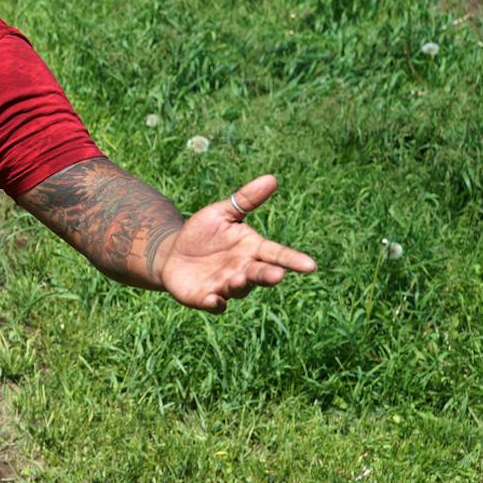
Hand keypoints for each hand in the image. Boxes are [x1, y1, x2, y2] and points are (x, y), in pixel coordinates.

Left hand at [156, 174, 317, 312]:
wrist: (172, 252)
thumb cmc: (203, 233)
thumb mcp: (222, 212)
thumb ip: (245, 199)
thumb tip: (272, 178)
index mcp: (253, 249)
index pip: (277, 255)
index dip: (293, 260)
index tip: (310, 266)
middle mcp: (244, 270)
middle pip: (261, 275)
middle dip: (269, 276)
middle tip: (277, 275)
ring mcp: (226, 286)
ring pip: (239, 289)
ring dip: (240, 285)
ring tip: (238, 279)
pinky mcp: (206, 297)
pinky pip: (213, 304)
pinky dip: (215, 303)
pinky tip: (214, 300)